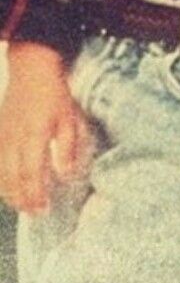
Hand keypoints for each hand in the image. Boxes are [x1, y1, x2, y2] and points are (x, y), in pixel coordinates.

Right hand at [0, 43, 92, 213]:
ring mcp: (2, 137)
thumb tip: (64, 174)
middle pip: (12, 178)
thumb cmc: (54, 95)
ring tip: (23, 204)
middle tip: (35, 212)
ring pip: (0, 172)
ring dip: (10, 192)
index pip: (30, 173)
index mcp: (34, 136)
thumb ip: (66, 148)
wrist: (31, 71)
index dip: (35, 194)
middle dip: (22, 198)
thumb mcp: (69, 119)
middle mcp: (13, 139)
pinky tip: (8, 186)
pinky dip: (0, 178)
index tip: (44, 207)